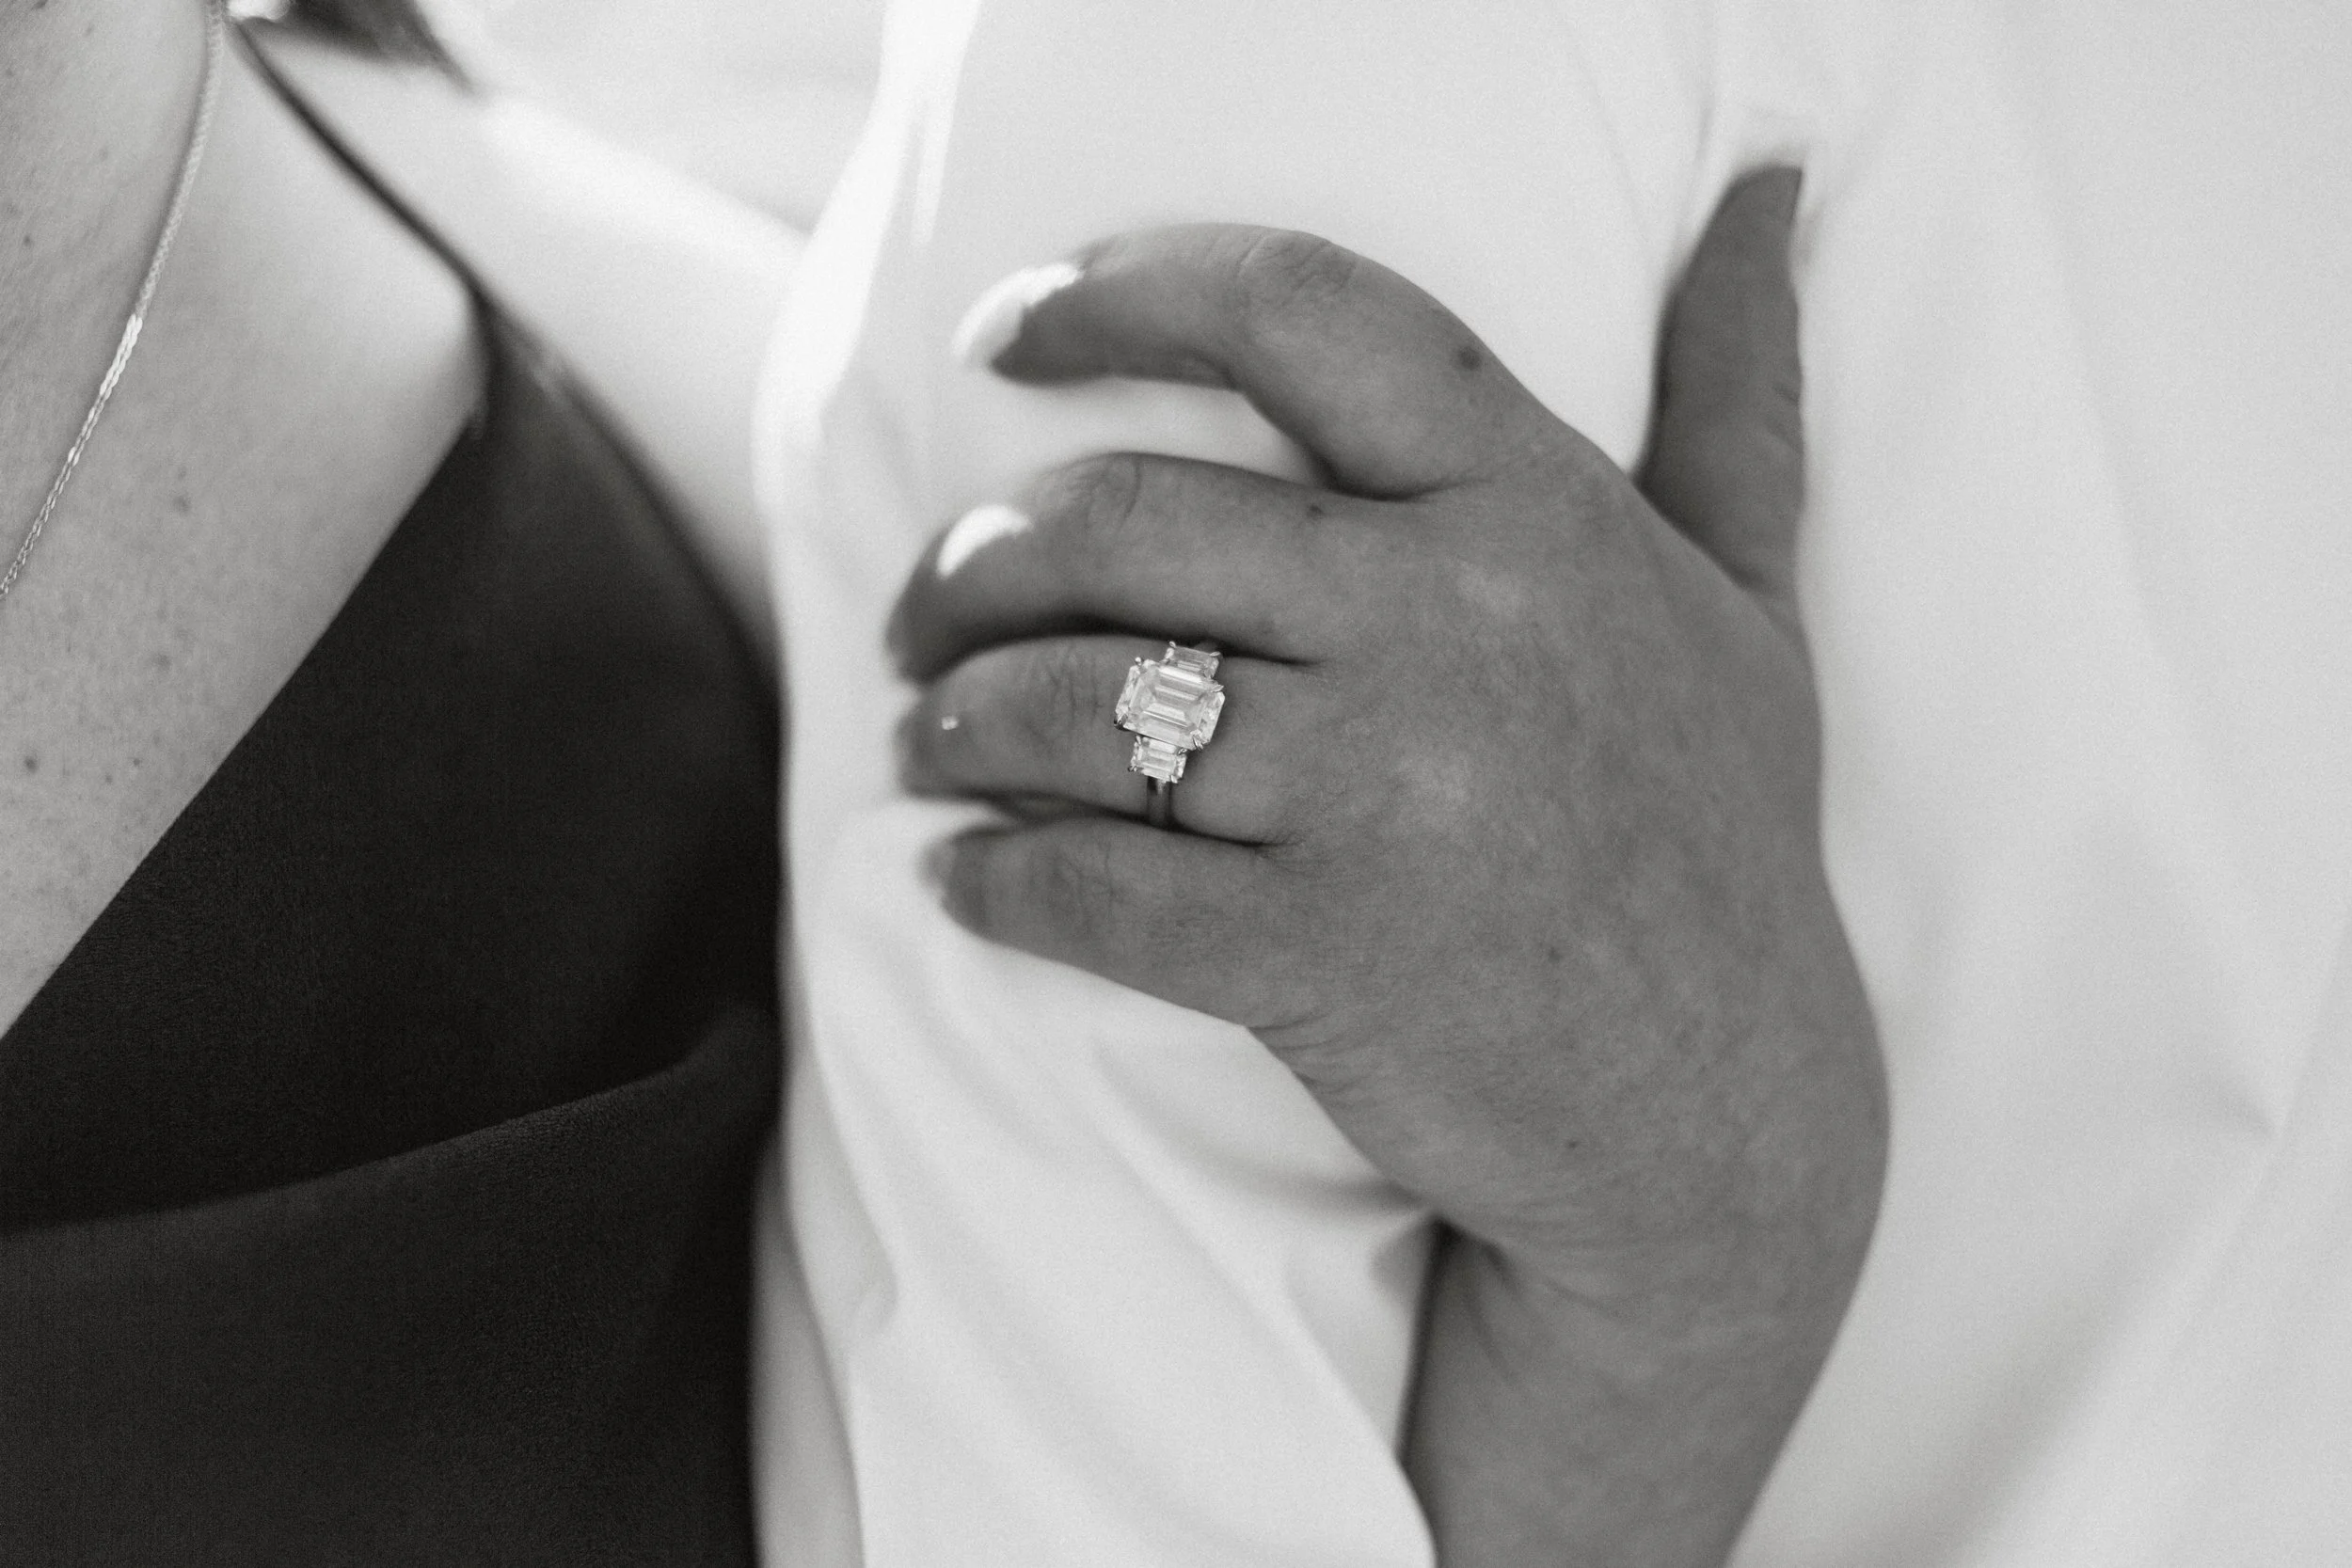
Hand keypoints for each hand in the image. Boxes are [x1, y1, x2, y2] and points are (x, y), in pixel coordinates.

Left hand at [893, 170, 1882, 1562]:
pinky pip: (1090, 891)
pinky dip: (991, 883)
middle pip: (1124, 517)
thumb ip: (1738, 391)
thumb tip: (1765, 187)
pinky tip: (959, 878)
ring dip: (957, 715)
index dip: (1121, 295)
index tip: (1003, 332)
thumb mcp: (1750, 598)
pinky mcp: (1327, 954)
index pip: (1302, 315)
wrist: (1727, 1117)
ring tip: (926, 732)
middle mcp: (1456, 621)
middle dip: (978, 559)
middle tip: (928, 604)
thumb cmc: (1720, 838)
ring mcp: (1389, 792)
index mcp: (1535, 509)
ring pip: (1080, 704)